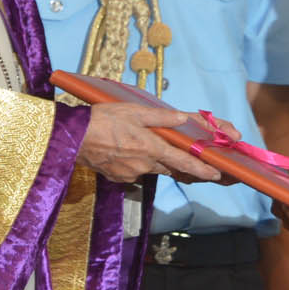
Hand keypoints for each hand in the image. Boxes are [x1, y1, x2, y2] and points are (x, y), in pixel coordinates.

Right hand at [77, 101, 219, 183]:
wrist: (72, 137)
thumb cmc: (103, 119)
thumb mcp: (134, 111)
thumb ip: (161, 117)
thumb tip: (182, 119)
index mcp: (151, 148)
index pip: (183, 162)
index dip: (202, 170)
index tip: (216, 175)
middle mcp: (144, 165)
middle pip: (169, 168)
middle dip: (180, 166)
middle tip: (190, 163)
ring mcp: (130, 174)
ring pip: (151, 169)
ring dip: (154, 161)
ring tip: (143, 146)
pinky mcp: (118, 178)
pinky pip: (134, 172)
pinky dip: (136, 163)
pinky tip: (126, 151)